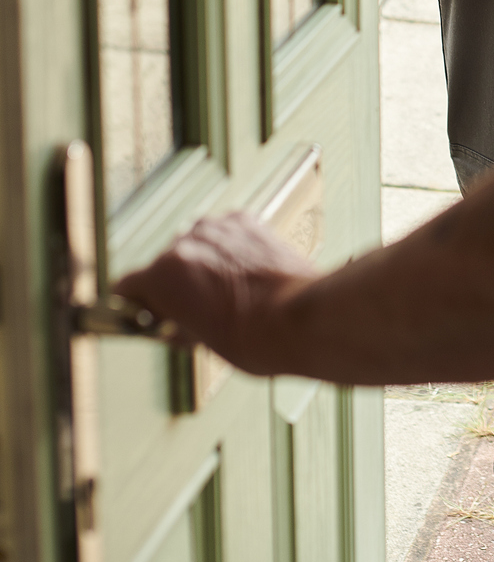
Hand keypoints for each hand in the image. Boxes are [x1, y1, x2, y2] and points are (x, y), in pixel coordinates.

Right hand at [115, 211, 313, 376]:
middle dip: (174, 285)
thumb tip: (167, 322)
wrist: (298, 317)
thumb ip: (173, 321)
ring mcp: (217, 227)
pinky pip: (224, 235)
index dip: (133, 304)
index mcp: (163, 275)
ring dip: (202, 264)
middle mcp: (185, 242)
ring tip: (225, 292)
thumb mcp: (195, 341)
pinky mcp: (246, 220)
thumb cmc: (249, 338)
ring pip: (196, 246)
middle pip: (165, 265)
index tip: (139, 312)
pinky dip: (228, 250)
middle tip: (193, 310)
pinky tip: (243, 273)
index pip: (127, 286)